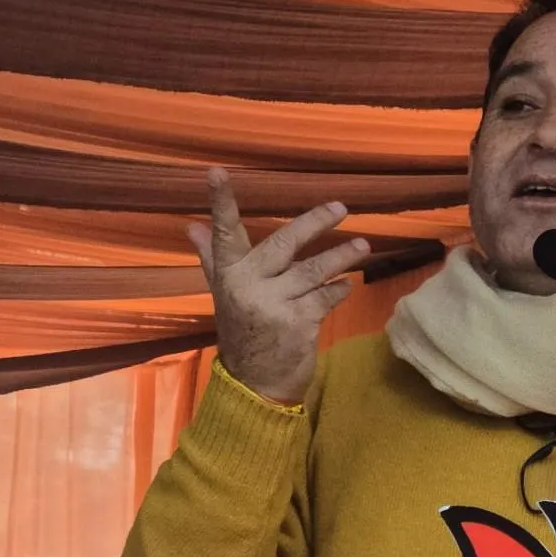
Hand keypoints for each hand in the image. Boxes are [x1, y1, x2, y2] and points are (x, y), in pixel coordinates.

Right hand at [188, 168, 370, 403]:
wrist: (254, 384)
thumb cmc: (243, 333)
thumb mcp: (224, 296)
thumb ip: (212, 260)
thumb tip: (192, 226)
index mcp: (228, 275)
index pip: (224, 234)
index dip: (221, 203)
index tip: (216, 171)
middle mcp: (248, 285)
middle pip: (284, 244)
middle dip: (315, 223)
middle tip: (341, 207)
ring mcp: (273, 304)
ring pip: (313, 270)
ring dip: (340, 257)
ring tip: (363, 247)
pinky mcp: (298, 322)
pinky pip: (325, 298)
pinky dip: (338, 291)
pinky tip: (347, 285)